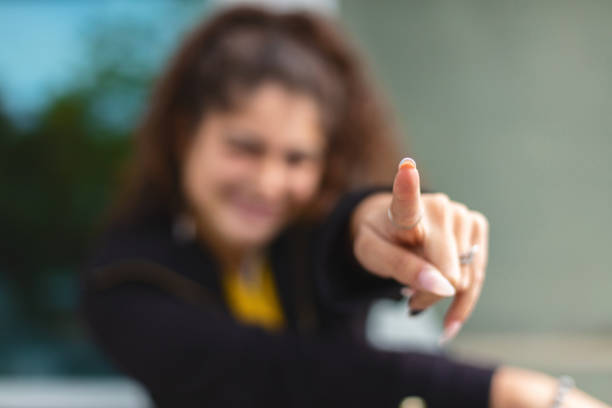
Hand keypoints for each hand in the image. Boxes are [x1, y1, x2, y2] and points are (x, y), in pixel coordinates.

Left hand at [350, 157, 488, 343]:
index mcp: (402, 209)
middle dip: (429, 293)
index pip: (406, 199)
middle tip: (409, 297)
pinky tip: (450, 316)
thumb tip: (444, 287)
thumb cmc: (380, 240)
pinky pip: (476, 276)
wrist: (392, 227)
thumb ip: (402, 268)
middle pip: (447, 272)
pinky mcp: (477, 225)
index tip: (406, 169)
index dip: (407, 187)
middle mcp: (438, 207)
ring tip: (421, 289)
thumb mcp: (372, 255)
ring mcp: (461, 214)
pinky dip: (463, 300)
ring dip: (443, 295)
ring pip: (464, 279)